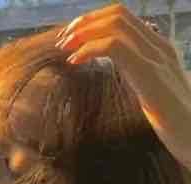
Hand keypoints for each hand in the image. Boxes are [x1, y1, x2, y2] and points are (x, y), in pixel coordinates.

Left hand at [55, 3, 190, 170]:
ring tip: (65, 49)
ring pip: (115, 25)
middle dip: (84, 24)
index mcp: (158, 47)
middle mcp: (158, 45)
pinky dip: (89, 50)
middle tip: (63, 42)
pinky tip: (75, 62)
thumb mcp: (152, 87)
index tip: (72, 39)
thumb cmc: (172, 118)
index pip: (123, 18)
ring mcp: (156, 57)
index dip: (93, 22)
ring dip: (83, 34)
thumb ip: (139, 70)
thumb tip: (123, 62)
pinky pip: (114, 47)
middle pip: (117, 14)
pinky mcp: (149, 73)